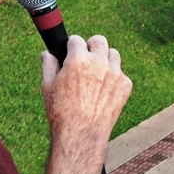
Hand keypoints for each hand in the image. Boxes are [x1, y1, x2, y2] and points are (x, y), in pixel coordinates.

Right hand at [41, 35, 132, 151]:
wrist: (82, 133)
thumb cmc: (61, 111)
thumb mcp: (48, 86)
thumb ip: (48, 65)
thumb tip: (47, 53)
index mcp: (78, 59)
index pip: (76, 39)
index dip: (71, 46)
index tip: (70, 52)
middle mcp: (99, 62)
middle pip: (99, 41)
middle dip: (90, 46)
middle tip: (85, 58)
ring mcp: (115, 73)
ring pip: (113, 54)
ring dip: (104, 59)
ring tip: (95, 74)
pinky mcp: (125, 84)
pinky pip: (120, 73)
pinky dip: (113, 78)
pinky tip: (102, 91)